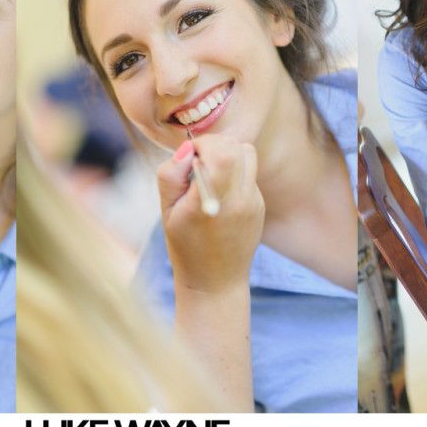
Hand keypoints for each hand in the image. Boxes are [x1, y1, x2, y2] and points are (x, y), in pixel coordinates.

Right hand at [157, 134, 263, 293]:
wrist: (216, 281)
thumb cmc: (185, 247)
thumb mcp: (166, 212)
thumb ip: (171, 175)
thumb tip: (187, 148)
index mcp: (213, 201)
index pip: (221, 150)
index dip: (202, 144)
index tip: (189, 159)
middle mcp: (240, 199)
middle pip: (236, 146)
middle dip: (214, 146)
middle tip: (198, 165)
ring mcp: (254, 202)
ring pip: (248, 153)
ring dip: (228, 155)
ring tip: (211, 174)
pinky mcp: (260, 205)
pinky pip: (249, 172)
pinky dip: (234, 172)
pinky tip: (221, 194)